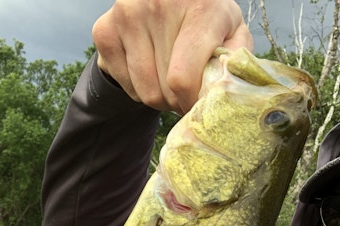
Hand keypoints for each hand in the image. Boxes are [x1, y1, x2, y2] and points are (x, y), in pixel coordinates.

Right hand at [92, 0, 252, 113]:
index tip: (198, 101)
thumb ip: (235, 60)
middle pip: (165, 90)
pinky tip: (151, 68)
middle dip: (178, 99)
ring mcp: (127, 15)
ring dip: (161, 97)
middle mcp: (157, 3)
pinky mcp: (104, 30)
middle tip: (186, 87)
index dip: (191, 101)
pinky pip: (126, 87)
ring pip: (145, 93)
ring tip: (170, 78)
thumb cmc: (207, 20)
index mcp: (199, 5)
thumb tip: (221, 93)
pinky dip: (140, 89)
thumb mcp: (232, 33)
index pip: (182, 79)